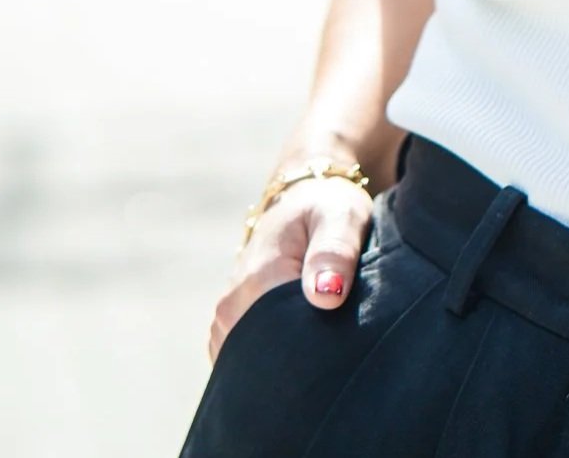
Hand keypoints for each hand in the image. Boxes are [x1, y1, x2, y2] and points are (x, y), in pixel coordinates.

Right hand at [206, 175, 375, 364]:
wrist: (300, 204)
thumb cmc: (327, 208)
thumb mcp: (342, 216)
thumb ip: (335, 252)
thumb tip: (327, 296)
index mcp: (258, 281)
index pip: (284, 342)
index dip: (318, 349)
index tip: (343, 343)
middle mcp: (231, 309)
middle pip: (268, 360)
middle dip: (303, 361)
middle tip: (338, 346)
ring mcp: (225, 324)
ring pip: (256, 364)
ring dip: (289, 360)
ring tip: (322, 340)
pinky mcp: (227, 332)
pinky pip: (248, 363)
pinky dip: (274, 361)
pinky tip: (299, 347)